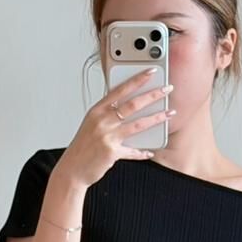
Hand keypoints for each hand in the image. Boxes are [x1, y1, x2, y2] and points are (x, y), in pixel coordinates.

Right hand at [53, 67, 174, 190]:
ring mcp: (107, 136)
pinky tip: (150, 151)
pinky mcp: (112, 152)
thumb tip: (127, 107)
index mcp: (97, 110)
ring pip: (138, 124)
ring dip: (157, 118)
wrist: (72, 169)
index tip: (151, 71)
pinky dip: (142, 152)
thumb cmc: (82, 147)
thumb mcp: (91, 124)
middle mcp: (102, 121)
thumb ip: (107, 114)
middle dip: (153, 95)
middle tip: (167, 89)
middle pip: (133, 104)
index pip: (120, 89)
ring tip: (170, 113)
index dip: (137, 79)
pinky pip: (133, 151)